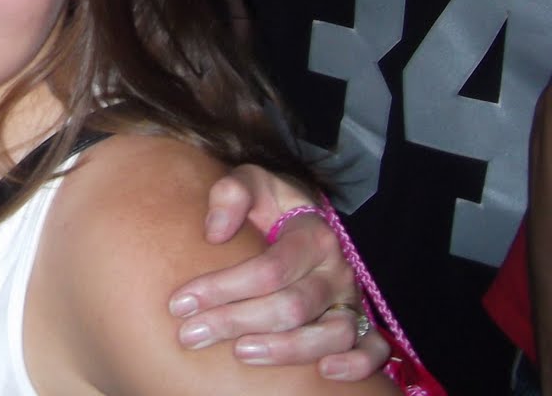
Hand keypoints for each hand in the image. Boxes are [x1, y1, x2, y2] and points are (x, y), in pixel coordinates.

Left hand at [167, 165, 390, 380]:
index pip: (269, 269)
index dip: (224, 288)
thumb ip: (231, 193)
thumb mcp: (250, 181)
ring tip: (239, 353)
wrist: (301, 216)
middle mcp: (336, 270)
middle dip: (236, 322)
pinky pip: (373, 350)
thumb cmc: (269, 204)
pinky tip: (324, 373)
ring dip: (285, 350)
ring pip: (331, 334)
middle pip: (292, 306)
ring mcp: (351, 299)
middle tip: (190, 334)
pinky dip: (357, 365)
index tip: (181, 301)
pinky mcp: (362, 323)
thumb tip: (214, 233)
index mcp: (313, 234)